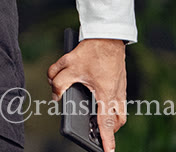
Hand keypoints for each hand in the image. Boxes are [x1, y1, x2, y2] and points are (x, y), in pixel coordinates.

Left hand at [47, 37, 126, 151]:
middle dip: (108, 130)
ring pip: (119, 112)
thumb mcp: (69, 64)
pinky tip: (102, 100)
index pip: (105, 123)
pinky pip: (119, 100)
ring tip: (100, 120)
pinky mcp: (121, 81)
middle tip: (99, 134)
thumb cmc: (92, 49)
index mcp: (105, 93)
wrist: (107, 34)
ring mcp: (121, 87)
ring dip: (111, 119)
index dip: (106, 140)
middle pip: (116, 121)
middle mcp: (116, 93)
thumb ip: (59, 80)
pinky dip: (112, 105)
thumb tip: (54, 94)